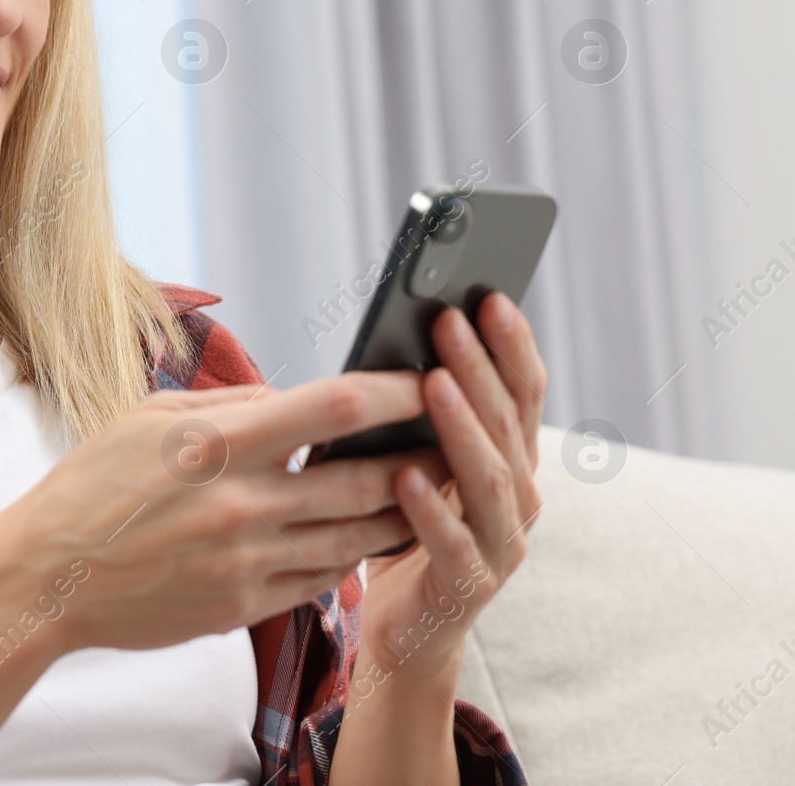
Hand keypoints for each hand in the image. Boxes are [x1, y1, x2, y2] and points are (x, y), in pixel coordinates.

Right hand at [5, 373, 451, 654]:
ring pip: (354, 538)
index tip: (428, 381)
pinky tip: (369, 538)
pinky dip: (350, 557)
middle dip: (419, 459)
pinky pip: (319, 580)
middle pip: (362, 480)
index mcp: (218, 443)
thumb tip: (292, 397)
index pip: (333, 409)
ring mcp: (245, 562)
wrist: (46, 576)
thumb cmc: (92, 485)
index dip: (393, 393)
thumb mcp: (150, 417)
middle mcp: (241, 504)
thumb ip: (230, 404)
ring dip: (400, 514)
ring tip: (432, 491)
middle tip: (454, 440)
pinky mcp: (242, 607)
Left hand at [357, 291, 547, 685]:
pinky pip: (452, 543)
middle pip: (507, 424)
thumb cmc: (409, 533)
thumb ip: (425, 420)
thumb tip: (403, 343)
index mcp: (512, 463)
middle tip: (450, 319)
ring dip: (461, 426)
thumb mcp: (423, 465)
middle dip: (479, 367)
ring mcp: (501, 546)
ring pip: (489, 478)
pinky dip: (431, 508)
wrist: (410, 631)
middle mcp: (519, 500)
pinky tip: (404, 476)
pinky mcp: (468, 587)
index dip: (510, 346)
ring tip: (432, 382)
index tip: (489, 296)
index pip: (524, 394)